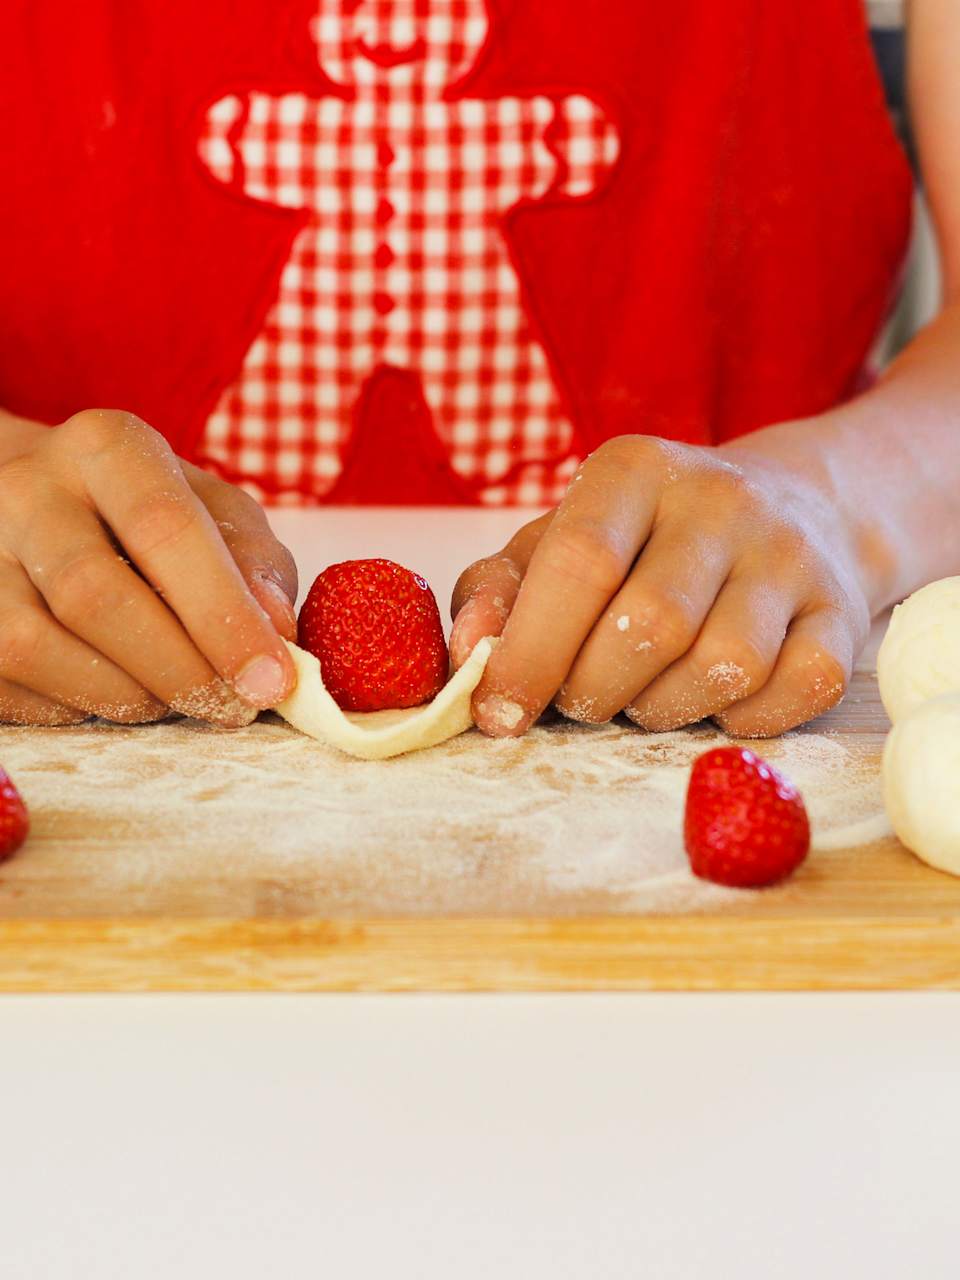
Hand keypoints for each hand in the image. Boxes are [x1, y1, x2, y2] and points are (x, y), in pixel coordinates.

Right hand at [0, 409, 297, 725]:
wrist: (42, 508)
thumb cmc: (152, 517)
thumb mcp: (221, 517)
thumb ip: (256, 568)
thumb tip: (276, 636)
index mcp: (107, 447)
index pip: (164, 528)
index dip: (222, 614)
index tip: (272, 681)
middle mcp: (27, 488)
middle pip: (94, 595)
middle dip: (178, 670)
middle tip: (232, 708)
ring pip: (35, 646)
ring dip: (124, 696)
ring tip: (173, 698)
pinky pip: (8, 685)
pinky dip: (73, 709)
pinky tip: (111, 691)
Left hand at [451, 435, 870, 737]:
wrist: (792, 508)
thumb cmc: (644, 542)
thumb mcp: (558, 541)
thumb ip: (497, 590)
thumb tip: (468, 656)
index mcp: (635, 471)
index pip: (580, 562)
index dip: (530, 651)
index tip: (500, 713)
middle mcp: (721, 501)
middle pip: (649, 626)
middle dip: (594, 691)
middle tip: (582, 700)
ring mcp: (791, 557)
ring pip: (723, 668)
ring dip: (663, 710)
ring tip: (644, 693)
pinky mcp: (841, 614)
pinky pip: (793, 694)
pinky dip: (740, 719)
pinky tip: (712, 698)